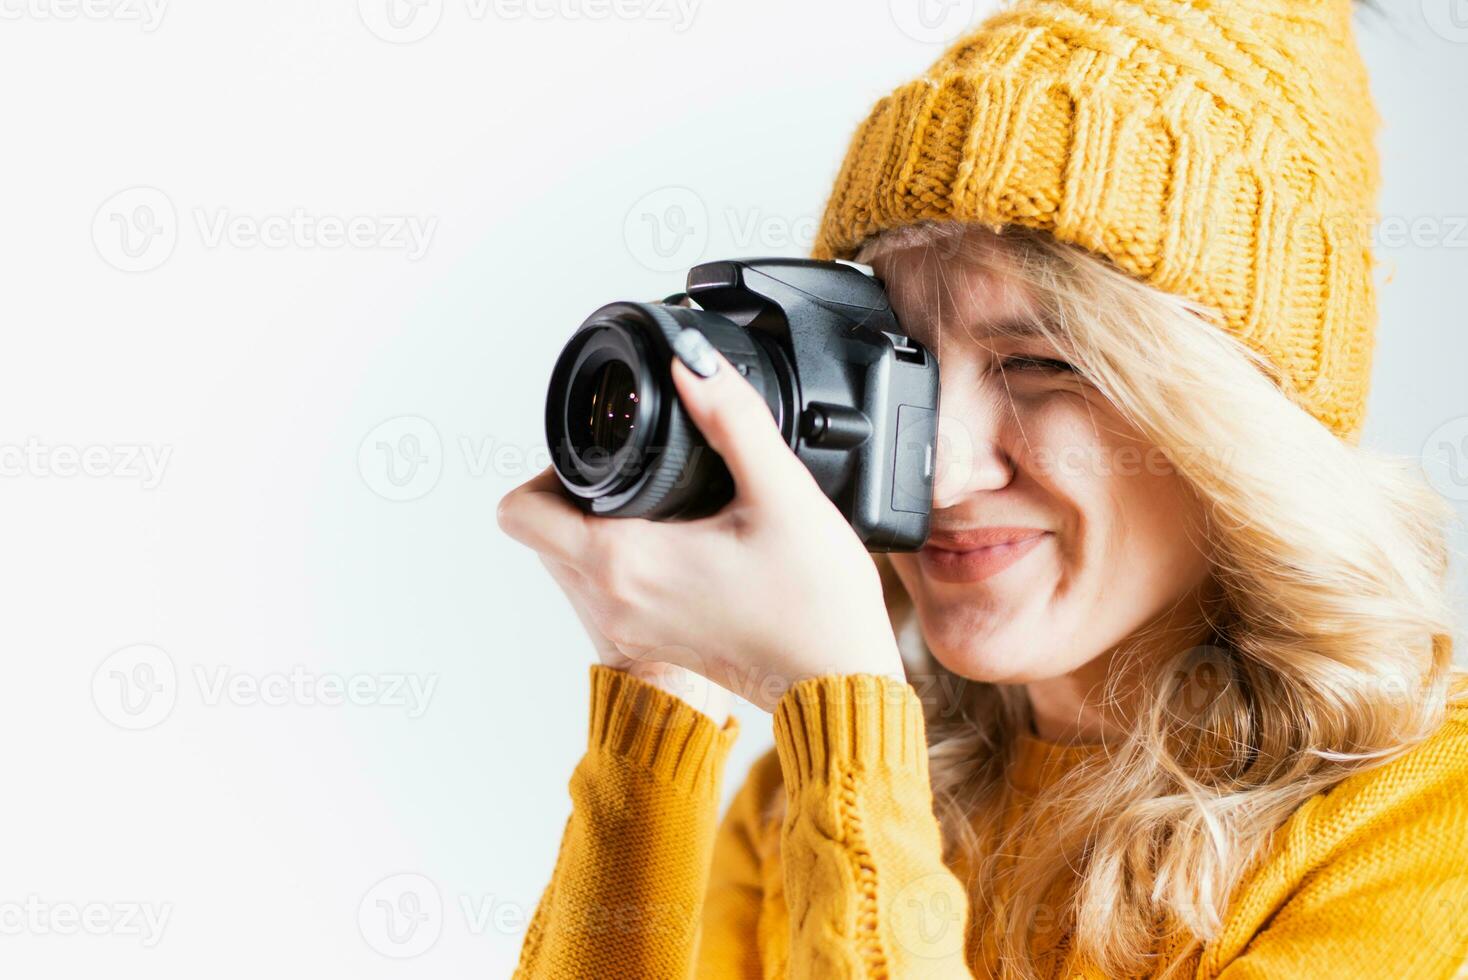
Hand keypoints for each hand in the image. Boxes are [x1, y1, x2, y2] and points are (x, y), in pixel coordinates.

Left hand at [497, 331, 904, 711]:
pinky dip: (619, 560)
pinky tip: (681, 541)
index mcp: (623, 562)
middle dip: (574, 490)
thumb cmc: (816, 603)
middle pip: (541, 531)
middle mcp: (611, 601)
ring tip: (664, 503)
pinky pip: (602, 590)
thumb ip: (733, 418)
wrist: (838, 682)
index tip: (606, 451)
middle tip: (643, 468)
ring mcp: (627, 630)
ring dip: (595, 526)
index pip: (520, 512)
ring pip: (569, 561)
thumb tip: (692, 362)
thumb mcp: (782, 493)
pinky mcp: (649, 644)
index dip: (547, 467)